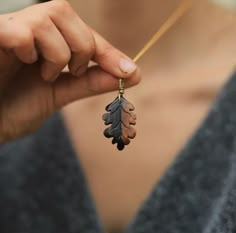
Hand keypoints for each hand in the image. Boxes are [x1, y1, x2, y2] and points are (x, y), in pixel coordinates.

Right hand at [0, 0, 140, 142]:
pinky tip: (23, 62)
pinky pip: (20, 30)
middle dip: (81, 47)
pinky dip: (30, 49)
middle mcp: (27, 29)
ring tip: (45, 74)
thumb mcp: (60, 94)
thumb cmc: (15, 108)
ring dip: (58, 53)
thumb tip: (130, 75)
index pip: (83, 34)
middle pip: (65, 12)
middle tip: (72, 71)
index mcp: (44, 42)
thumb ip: (90, 82)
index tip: (130, 72)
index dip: (108, 51)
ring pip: (48, 17)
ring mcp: (9, 29)